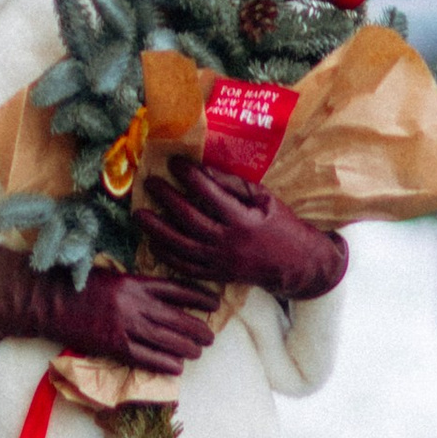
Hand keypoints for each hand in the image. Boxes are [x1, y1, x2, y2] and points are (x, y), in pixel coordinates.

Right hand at [0, 244, 219, 376]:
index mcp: (135, 282)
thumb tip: (161, 298)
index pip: (178, 289)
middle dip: (199, 328)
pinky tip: (177, 367)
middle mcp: (135, 304)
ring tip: (198, 351)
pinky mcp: (114, 346)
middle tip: (210, 336)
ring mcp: (125, 326)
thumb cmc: (76, 284)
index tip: (215, 302)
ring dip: (187, 347)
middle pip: (178, 318)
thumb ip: (136, 286)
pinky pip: (147, 358)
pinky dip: (165, 363)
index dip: (200, 296)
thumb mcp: (111, 276)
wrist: (48, 300)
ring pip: (167, 340)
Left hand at [137, 167, 347, 302]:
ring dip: (157, 229)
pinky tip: (153, 242)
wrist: (297, 265)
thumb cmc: (281, 225)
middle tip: (149, 182)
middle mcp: (229, 242)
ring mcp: (221, 261)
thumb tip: (203, 168)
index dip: (189, 176)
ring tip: (139, 214)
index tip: (174, 162)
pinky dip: (167, 256)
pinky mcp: (217, 275)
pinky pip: (186, 267)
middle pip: (189, 219)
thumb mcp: (265, 199)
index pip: (210, 194)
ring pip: (181, 246)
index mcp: (244, 219)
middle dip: (166, 199)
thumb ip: (234, 185)